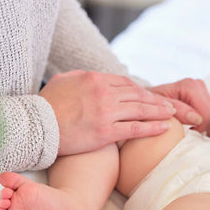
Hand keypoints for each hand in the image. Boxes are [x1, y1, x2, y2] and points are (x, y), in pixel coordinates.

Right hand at [39, 70, 175, 155]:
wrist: (35, 125)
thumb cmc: (46, 105)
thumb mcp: (64, 81)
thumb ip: (80, 77)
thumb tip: (90, 77)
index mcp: (94, 79)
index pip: (126, 83)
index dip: (142, 91)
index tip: (152, 96)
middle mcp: (103, 93)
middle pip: (138, 94)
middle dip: (157, 100)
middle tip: (171, 105)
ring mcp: (105, 112)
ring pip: (140, 110)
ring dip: (160, 112)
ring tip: (173, 114)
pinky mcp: (104, 132)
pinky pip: (134, 128)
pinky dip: (152, 127)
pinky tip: (164, 127)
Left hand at [150, 78, 209, 139]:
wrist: (144, 104)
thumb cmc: (147, 108)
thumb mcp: (155, 110)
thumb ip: (176, 111)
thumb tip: (197, 119)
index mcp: (189, 86)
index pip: (206, 115)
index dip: (199, 131)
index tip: (187, 138)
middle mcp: (200, 86)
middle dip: (206, 132)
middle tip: (191, 141)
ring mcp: (206, 92)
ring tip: (197, 139)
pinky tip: (209, 135)